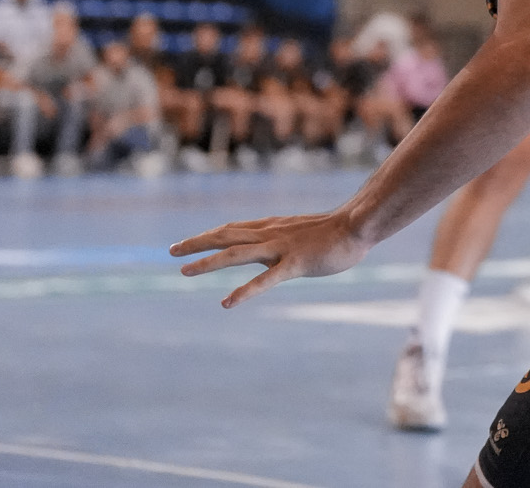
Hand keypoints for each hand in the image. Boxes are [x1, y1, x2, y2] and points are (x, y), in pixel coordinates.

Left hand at [170, 210, 368, 307]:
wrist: (358, 224)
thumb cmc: (337, 230)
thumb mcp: (304, 232)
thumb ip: (288, 239)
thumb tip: (280, 249)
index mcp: (272, 227)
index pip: (233, 229)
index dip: (209, 235)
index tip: (188, 242)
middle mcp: (270, 234)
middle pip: (226, 236)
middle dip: (197, 243)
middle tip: (171, 251)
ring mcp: (281, 248)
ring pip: (236, 254)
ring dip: (208, 263)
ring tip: (185, 272)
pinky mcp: (294, 264)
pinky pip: (265, 280)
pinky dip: (243, 291)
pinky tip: (227, 303)